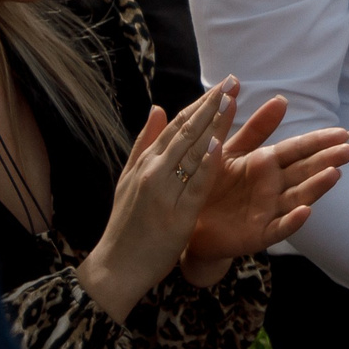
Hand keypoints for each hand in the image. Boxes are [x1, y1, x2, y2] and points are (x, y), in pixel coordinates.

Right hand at [78, 78, 240, 321]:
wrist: (116, 266)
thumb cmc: (126, 224)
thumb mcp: (129, 179)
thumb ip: (144, 143)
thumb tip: (157, 108)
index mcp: (145, 162)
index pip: (176, 125)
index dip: (201, 103)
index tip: (222, 85)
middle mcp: (153, 171)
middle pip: (186, 132)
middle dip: (211, 105)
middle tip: (232, 81)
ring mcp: (163, 191)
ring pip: (191, 152)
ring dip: (212, 125)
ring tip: (230, 101)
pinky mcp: (176, 213)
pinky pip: (194, 185)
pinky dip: (205, 164)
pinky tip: (219, 145)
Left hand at [178, 94, 348, 284]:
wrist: (186, 220)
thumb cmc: (208, 182)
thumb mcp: (231, 150)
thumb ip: (255, 128)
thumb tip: (281, 98)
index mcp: (266, 164)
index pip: (298, 149)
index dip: (320, 141)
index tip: (344, 132)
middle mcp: (274, 187)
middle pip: (304, 171)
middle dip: (327, 160)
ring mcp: (269, 211)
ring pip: (298, 197)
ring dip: (316, 187)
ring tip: (334, 174)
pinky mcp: (258, 234)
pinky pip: (278, 228)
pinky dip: (292, 221)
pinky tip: (306, 211)